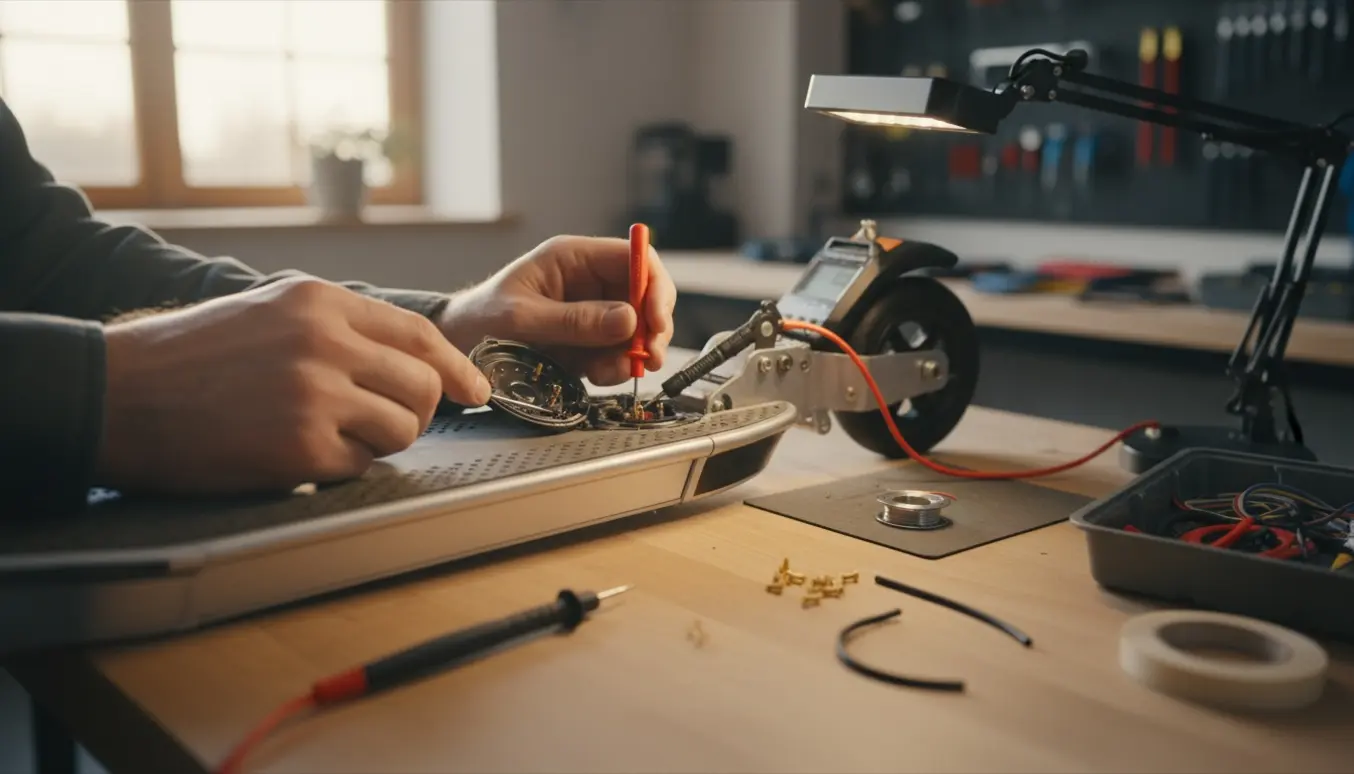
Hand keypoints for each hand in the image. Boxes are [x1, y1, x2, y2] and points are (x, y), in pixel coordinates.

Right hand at [97, 277, 491, 494]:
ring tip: (331, 436)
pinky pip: (360, 466)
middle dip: (419, 411)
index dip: (456, 367)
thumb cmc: (189, 356)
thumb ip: (339, 325)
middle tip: (392, 422)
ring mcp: (315, 395)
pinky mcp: (299, 448)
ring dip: (380, 442)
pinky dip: (341, 467)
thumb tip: (411, 356)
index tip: (475, 390)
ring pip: (402, 429)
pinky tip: (297, 453)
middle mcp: (325, 342)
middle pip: (423, 385)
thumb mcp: (268, 309)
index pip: (420, 334)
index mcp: (320, 301)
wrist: (118, 394)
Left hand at [438, 235, 675, 385]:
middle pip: (645, 294)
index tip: (656, 320)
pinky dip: (617, 368)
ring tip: (611, 371)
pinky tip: (598, 375)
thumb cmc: (479, 320)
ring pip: (637, 328)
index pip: (634, 258)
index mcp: (573, 258)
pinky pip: (619, 352)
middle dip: (652, 327)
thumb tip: (627, 319)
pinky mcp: (588, 341)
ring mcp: (591, 312)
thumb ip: (574, 321)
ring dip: (634, 353)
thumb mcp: (522, 319)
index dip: (654, 287)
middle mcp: (589, 282)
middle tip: (650, 357)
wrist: (457, 350)